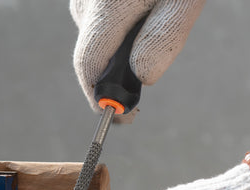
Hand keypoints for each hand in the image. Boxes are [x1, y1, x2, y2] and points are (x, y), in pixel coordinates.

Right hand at [71, 0, 205, 120]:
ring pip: (94, 42)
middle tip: (138, 91)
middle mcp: (86, 3)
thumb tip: (142, 79)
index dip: (101, 99)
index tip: (119, 118)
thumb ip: (163, 39)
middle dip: (112, 80)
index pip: (89, 67)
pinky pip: (97, 26)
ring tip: (144, 42)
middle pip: (91, 58)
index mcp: (106, 8)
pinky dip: (114, 38)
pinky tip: (136, 23)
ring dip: (116, 56)